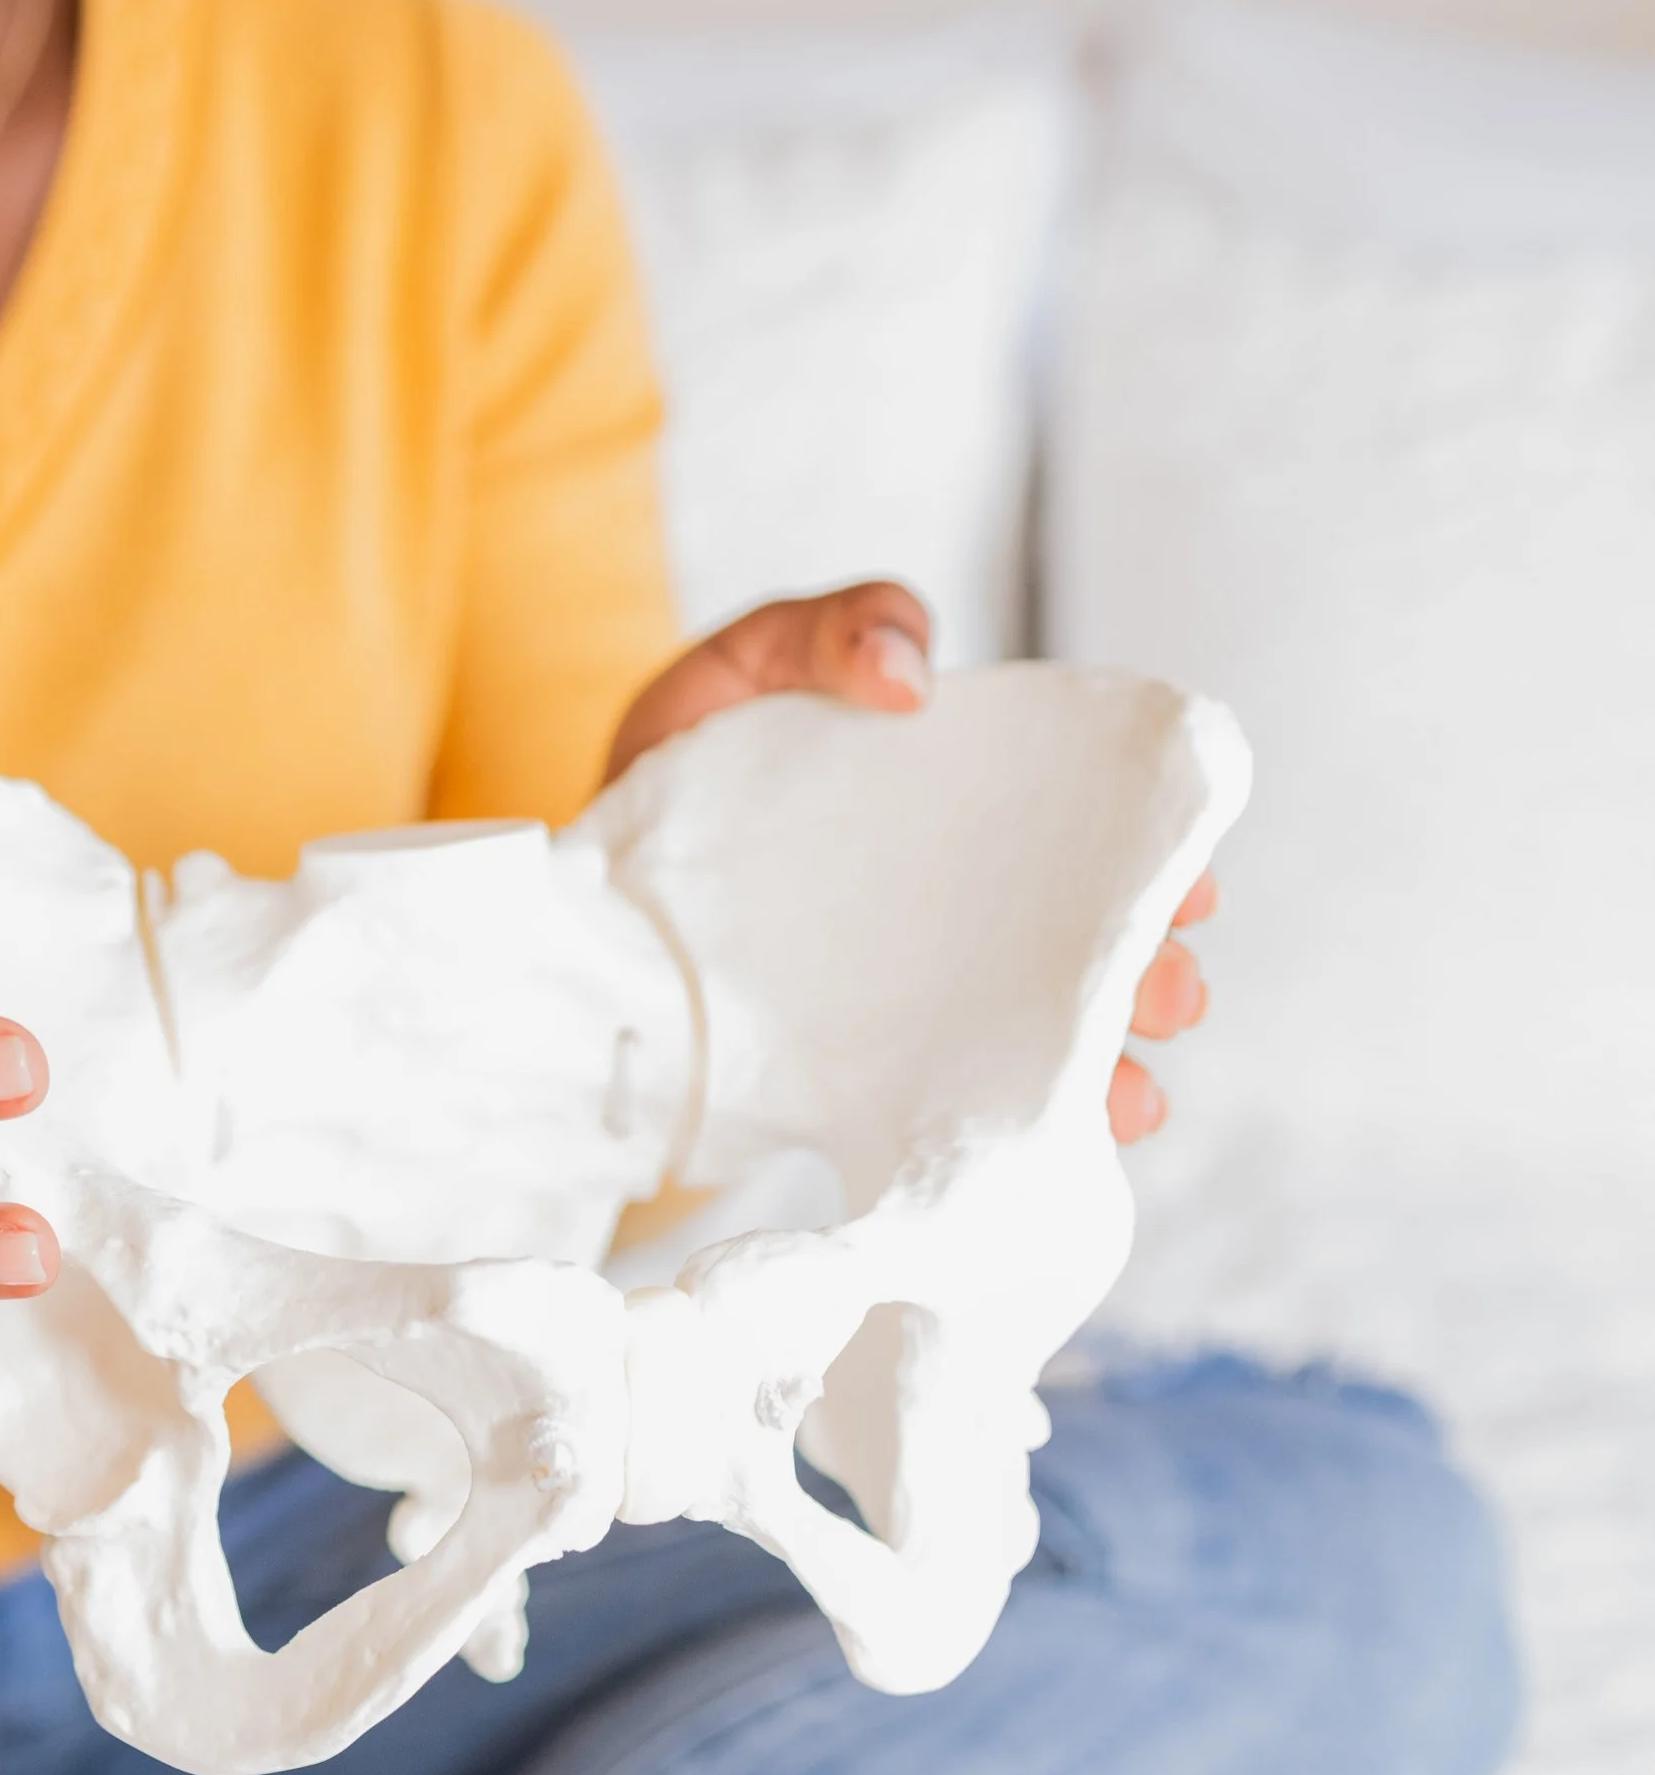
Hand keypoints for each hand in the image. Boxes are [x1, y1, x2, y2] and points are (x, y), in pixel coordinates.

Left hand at [602, 583, 1216, 1145]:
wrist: (579, 886)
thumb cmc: (682, 759)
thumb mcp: (748, 663)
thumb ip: (829, 629)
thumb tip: (912, 672)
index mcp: (961, 799)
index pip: (1089, 820)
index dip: (1157, 849)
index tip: (1194, 880)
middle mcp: (958, 900)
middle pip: (1085, 938)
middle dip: (1149, 973)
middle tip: (1172, 998)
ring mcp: (916, 988)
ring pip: (1038, 1031)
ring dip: (1104, 1067)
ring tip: (1135, 1098)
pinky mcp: (863, 1064)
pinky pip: (954, 1101)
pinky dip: (1017, 1127)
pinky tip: (1068, 1145)